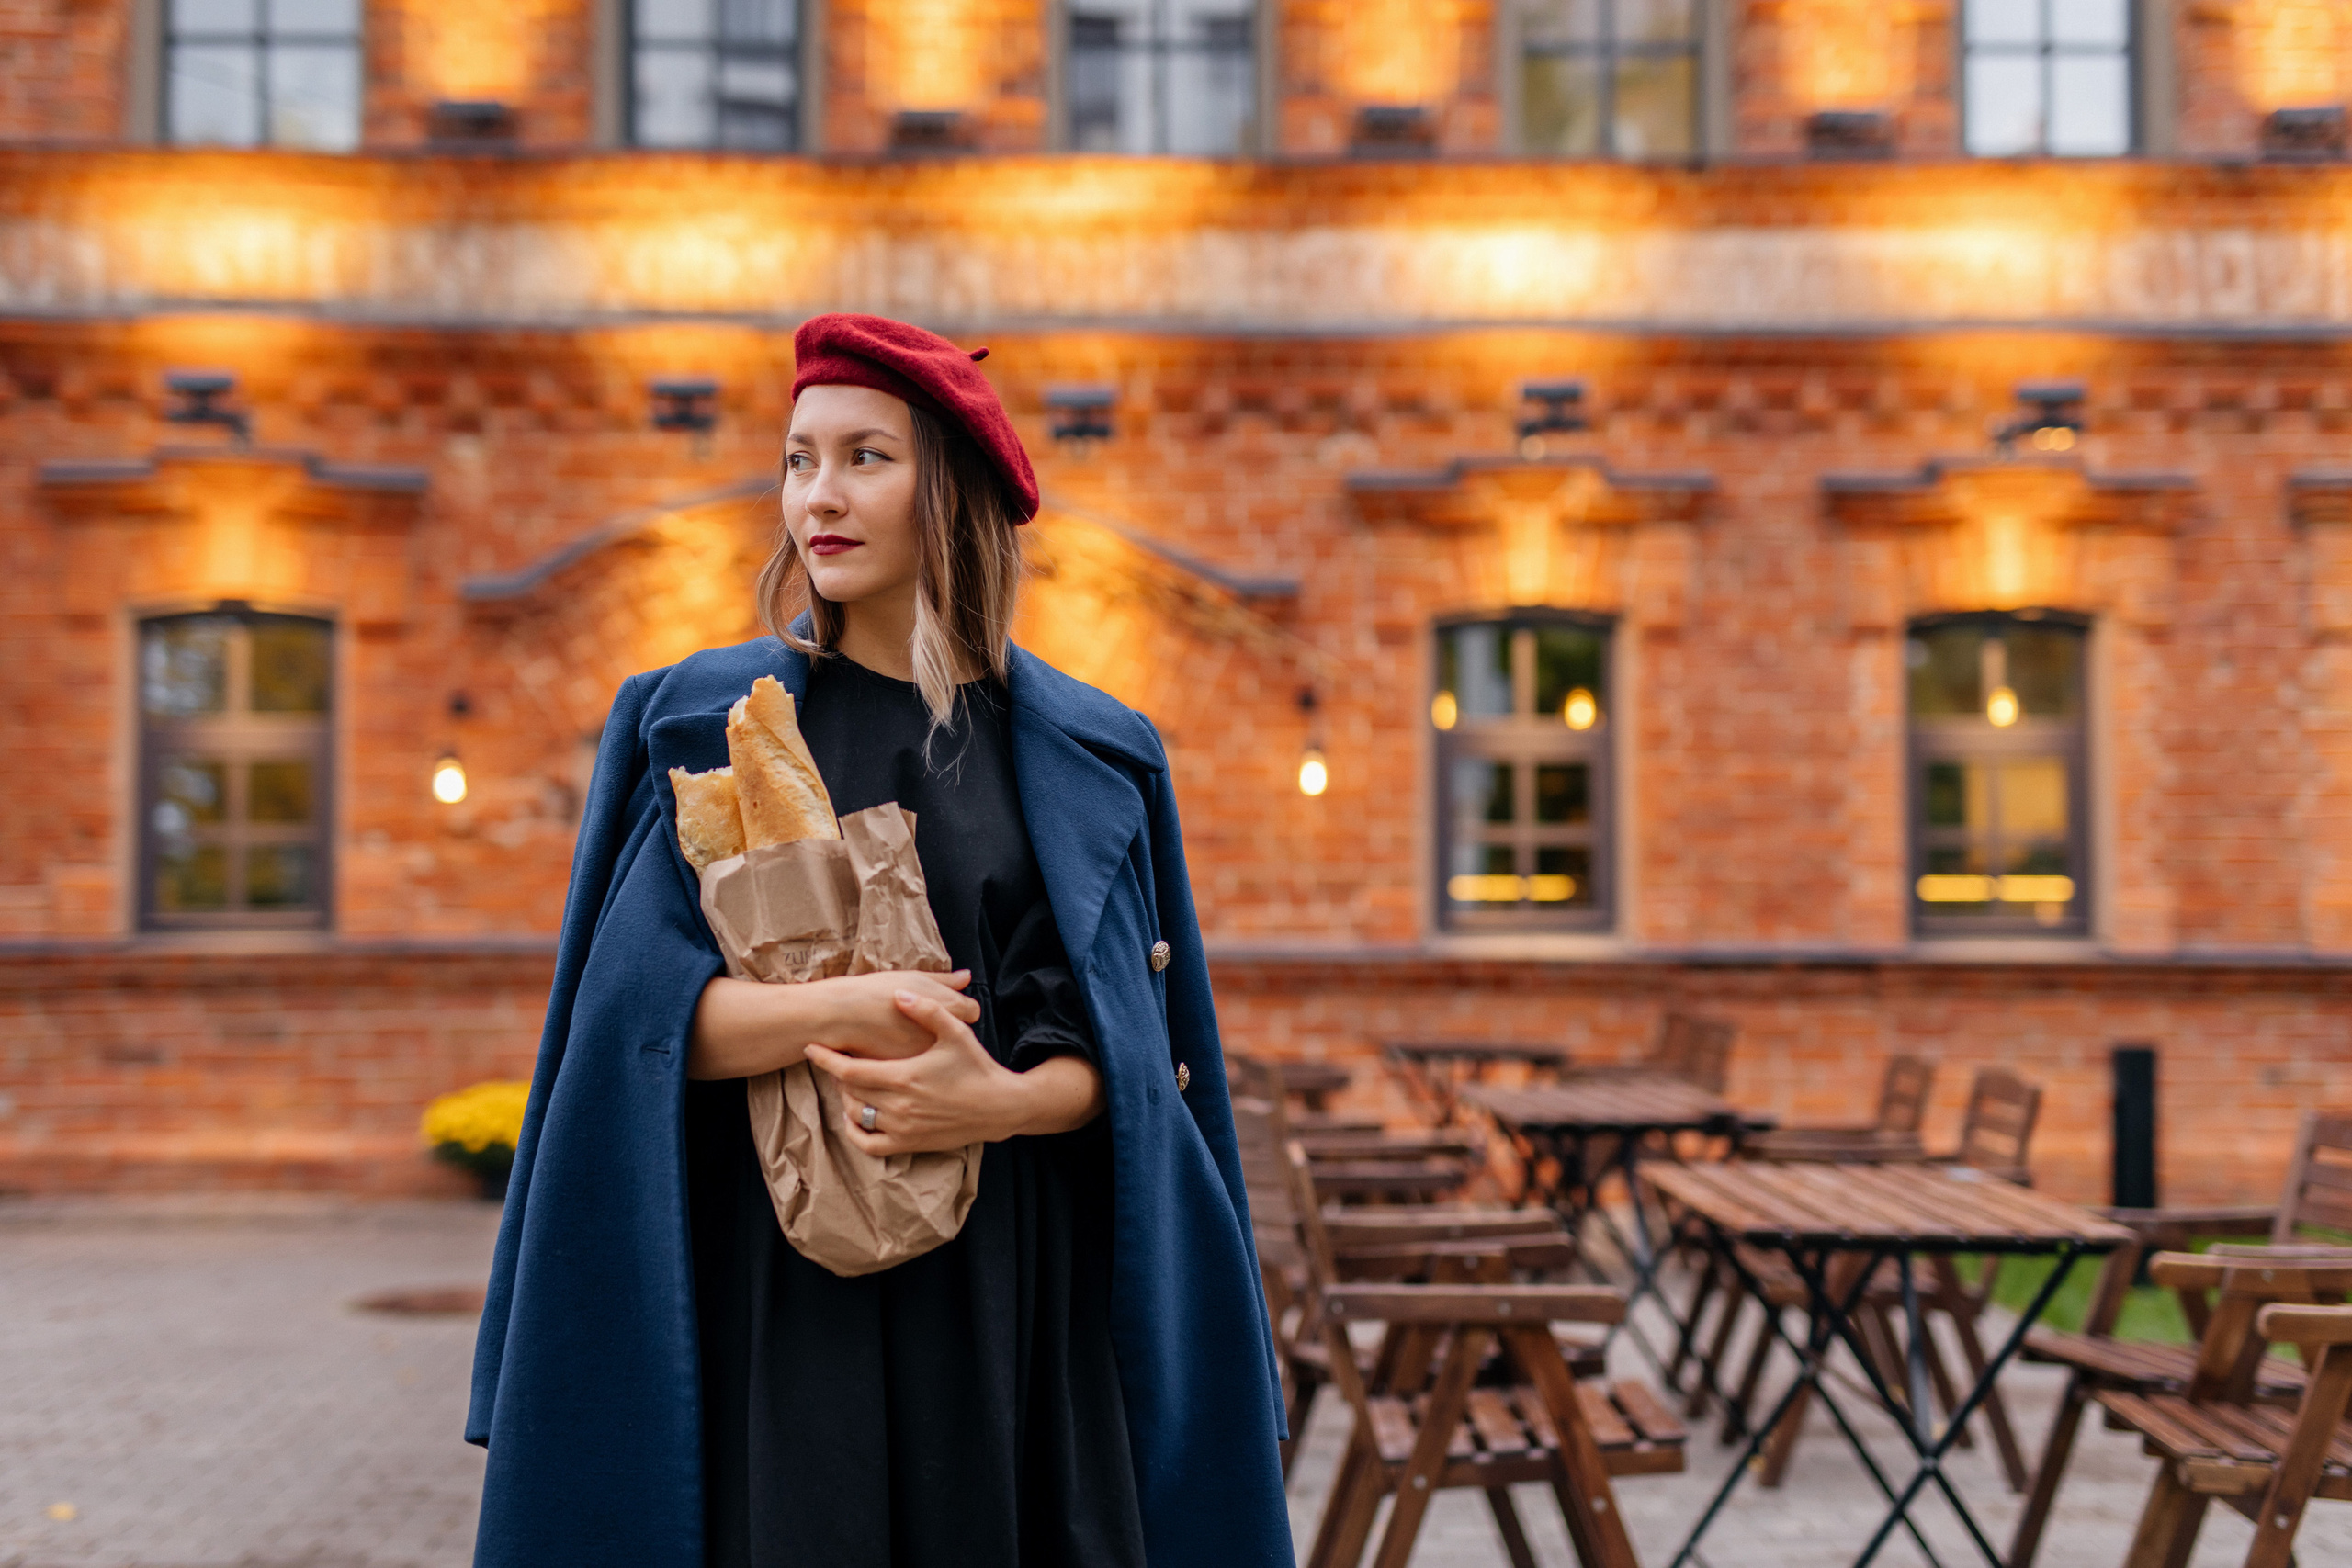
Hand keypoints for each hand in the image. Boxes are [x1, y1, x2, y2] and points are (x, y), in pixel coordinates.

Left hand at [806, 991, 1103, 1155]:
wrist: (1000, 1107)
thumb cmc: (977, 1067)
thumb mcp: (955, 1033)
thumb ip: (926, 1010)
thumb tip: (898, 994)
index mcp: (904, 1076)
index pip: (849, 1070)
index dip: (826, 1059)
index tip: (811, 1048)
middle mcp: (898, 1106)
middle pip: (848, 1092)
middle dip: (836, 1075)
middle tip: (835, 1059)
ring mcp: (902, 1128)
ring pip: (856, 1116)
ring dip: (846, 1099)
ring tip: (849, 1083)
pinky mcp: (909, 1144)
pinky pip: (869, 1145)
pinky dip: (855, 1133)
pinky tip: (855, 1118)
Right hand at [807, 970, 979, 1060]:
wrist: (841, 1017)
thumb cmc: (876, 992)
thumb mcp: (913, 978)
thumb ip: (944, 980)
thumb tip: (966, 976)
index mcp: (946, 1007)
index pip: (972, 1011)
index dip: (959, 1007)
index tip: (944, 1006)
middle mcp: (942, 1035)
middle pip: (957, 1034)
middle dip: (945, 1030)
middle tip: (923, 1022)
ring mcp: (926, 1057)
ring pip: (940, 1054)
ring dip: (931, 1048)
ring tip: (908, 1035)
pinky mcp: (907, 1074)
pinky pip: (920, 1067)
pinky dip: (914, 1061)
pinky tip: (898, 1049)